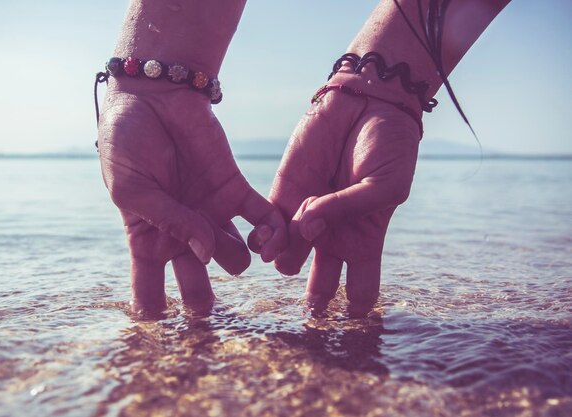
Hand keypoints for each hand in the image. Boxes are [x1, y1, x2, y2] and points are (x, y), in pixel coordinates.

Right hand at [97, 80, 286, 315]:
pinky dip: (271, 231)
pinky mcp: (236, 191)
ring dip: (239, 260)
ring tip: (237, 249)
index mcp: (148, 236)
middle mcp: (182, 232)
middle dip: (202, 299)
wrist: (154, 97)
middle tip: (204, 308)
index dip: (153, 307)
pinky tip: (270, 236)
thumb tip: (203, 252)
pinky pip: (261, 221)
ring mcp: (211, 213)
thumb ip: (168, 222)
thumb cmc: (128, 143)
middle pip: (197, 280)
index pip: (149, 285)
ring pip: (235, 258)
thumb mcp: (133, 188)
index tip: (158, 324)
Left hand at [270, 76, 419, 313]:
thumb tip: (308, 228)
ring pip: (288, 260)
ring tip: (296, 238)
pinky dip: (267, 235)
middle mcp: (334, 236)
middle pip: (319, 284)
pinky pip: (269, 228)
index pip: (359, 289)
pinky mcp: (283, 194)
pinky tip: (269, 233)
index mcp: (365, 241)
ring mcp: (307, 218)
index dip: (353, 309)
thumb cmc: (388, 149)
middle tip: (310, 307)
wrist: (367, 105)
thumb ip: (348, 211)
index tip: (347, 318)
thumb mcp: (384, 186)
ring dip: (287, 258)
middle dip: (313, 300)